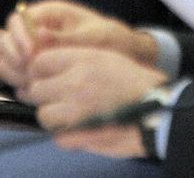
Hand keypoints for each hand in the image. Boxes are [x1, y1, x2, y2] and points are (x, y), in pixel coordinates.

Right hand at [0, 0, 158, 90]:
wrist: (121, 52)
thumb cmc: (109, 38)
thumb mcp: (92, 36)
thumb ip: (65, 38)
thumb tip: (39, 35)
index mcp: (51, 12)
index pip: (19, 19)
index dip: (19, 36)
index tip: (30, 55)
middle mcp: (38, 27)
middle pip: (8, 38)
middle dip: (13, 55)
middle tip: (27, 72)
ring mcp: (35, 46)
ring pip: (9, 56)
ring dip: (14, 69)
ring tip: (29, 83)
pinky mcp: (37, 63)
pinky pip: (18, 71)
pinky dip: (20, 80)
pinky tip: (32, 90)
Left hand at [18, 46, 163, 156]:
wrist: (158, 107)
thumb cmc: (135, 81)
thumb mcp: (107, 58)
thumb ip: (77, 60)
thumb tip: (49, 70)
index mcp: (83, 60)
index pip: (39, 62)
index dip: (40, 71)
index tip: (46, 77)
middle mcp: (74, 82)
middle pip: (35, 89)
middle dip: (43, 95)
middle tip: (56, 98)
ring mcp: (74, 110)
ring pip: (43, 115)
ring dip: (53, 116)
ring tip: (69, 115)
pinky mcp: (78, 135)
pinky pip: (57, 136)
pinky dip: (65, 135)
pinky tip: (80, 129)